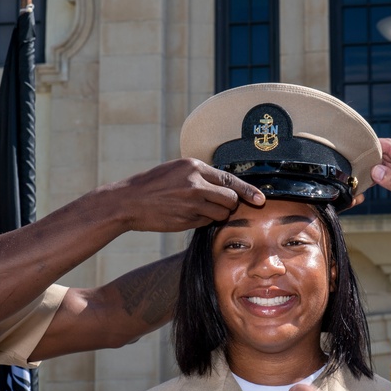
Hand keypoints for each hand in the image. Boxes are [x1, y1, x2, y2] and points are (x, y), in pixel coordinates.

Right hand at [115, 158, 264, 231]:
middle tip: (216, 203)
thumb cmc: (152, 185)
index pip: (229, 179)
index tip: (260, 199)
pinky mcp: (187, 220)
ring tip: (197, 208)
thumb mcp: (176, 170)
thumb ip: (200, 176)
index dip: (248, 191)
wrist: (129, 201)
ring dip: (217, 214)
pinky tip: (186, 214)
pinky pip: (206, 223)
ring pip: (221, 213)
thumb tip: (224, 186)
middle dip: (229, 204)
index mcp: (194, 167)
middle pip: (230, 199)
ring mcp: (192, 204)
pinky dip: (203, 221)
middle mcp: (196, 184)